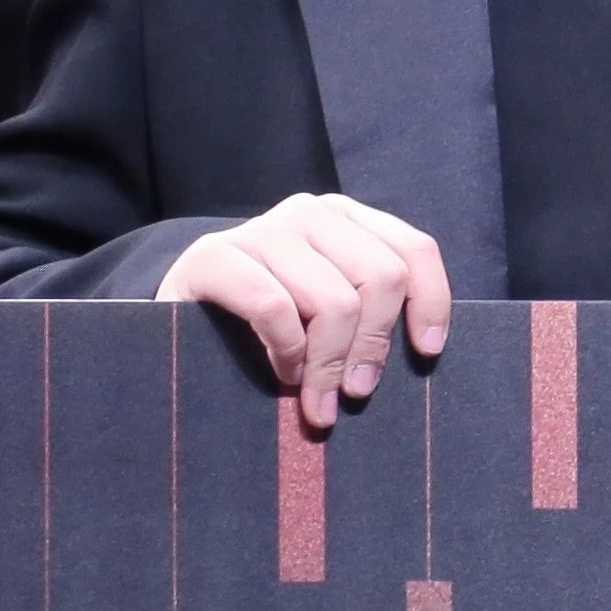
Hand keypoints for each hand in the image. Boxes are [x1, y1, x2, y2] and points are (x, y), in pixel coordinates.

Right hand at [160, 192, 453, 433]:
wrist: (179, 310)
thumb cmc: (268, 318)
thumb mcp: (327, 303)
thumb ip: (369, 307)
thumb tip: (424, 351)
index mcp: (347, 219)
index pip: (415, 250)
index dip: (430, 303)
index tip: (426, 353)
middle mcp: (310, 213)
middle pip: (381, 278)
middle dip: (373, 346)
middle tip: (356, 392)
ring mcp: (261, 230)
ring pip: (334, 300)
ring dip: (329, 362)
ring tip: (315, 396)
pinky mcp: (213, 256)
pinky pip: (274, 308)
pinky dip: (287, 350)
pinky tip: (284, 372)